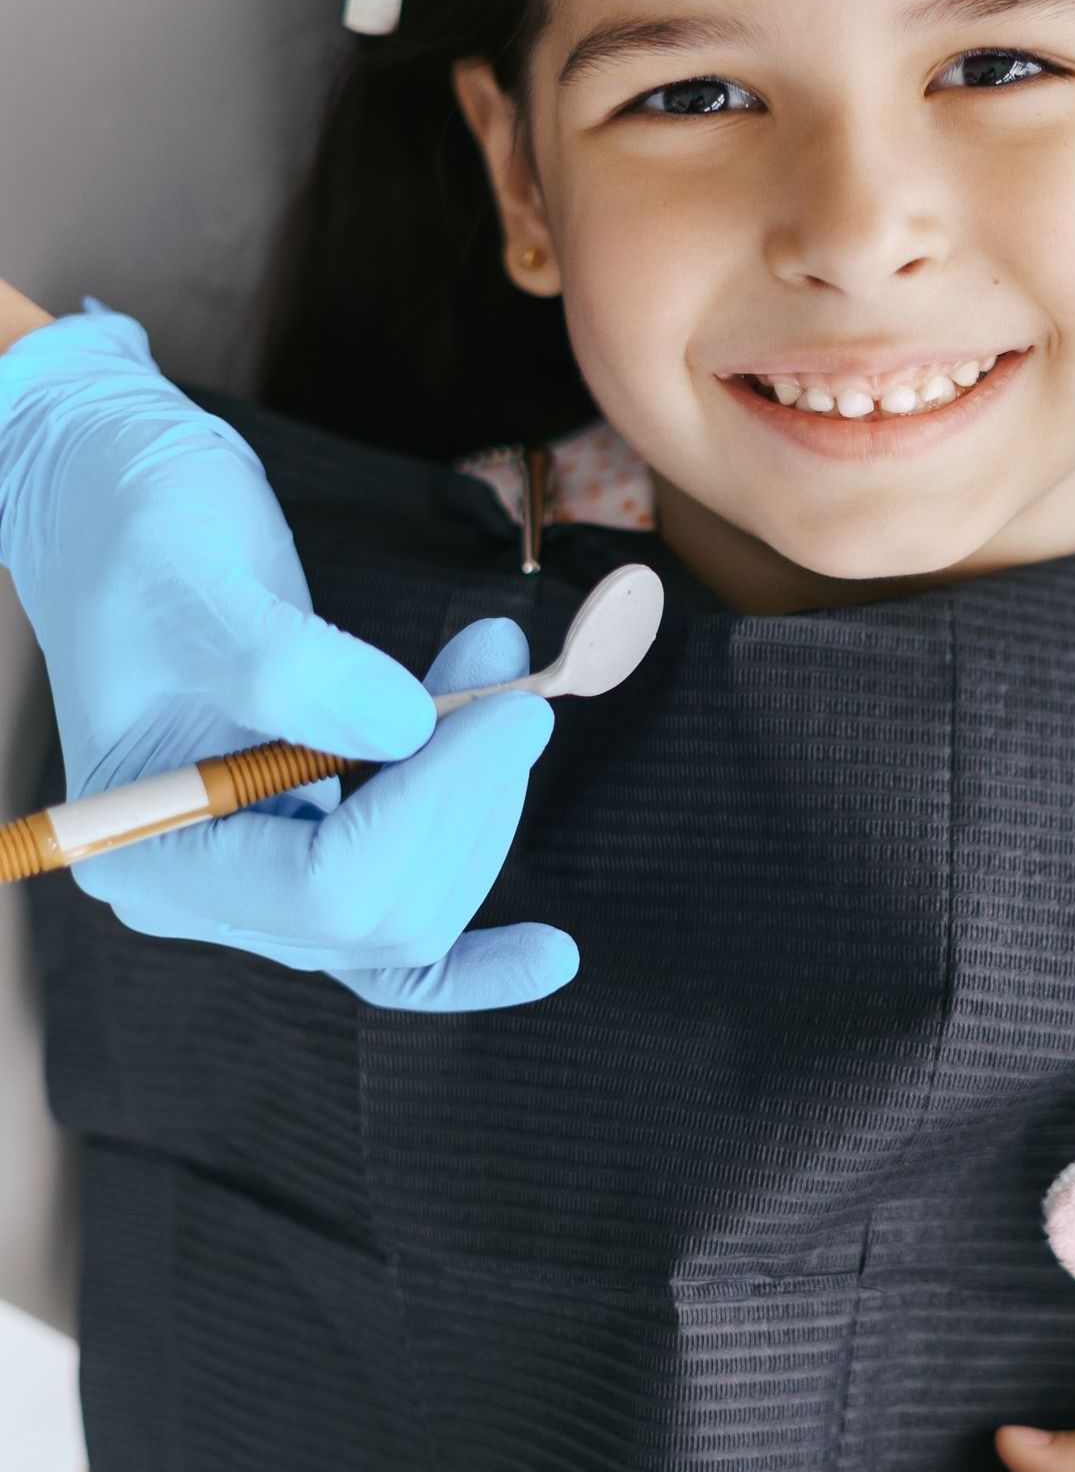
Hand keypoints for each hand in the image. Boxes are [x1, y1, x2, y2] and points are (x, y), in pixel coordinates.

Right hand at [0, 299, 573, 1009]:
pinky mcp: (309, 855)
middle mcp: (199, 892)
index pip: (327, 887)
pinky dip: (473, 956)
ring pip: (413, 912)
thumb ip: (288, 664)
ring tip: (498, 670)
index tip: (516, 704)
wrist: (126, 513)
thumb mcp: (196, 579)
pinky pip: (393, 946)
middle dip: (473, 796)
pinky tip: (550, 958)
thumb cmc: (144, 534)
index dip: (439, 802)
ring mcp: (256, 884)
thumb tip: (403, 728)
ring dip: (483, 801)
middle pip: (384, 914)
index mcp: (148, 847)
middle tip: (513, 670)